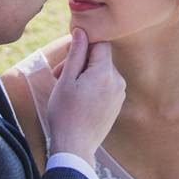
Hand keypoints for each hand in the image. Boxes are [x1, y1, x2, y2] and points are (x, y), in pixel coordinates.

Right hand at [46, 28, 125, 164]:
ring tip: (67, 90)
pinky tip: (78, 101)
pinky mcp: (117, 105)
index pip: (100, 43)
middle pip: (100, 59)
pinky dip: (92, 88)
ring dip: (85, 76)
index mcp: (105, 72)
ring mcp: (119, 94)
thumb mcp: (66, 80)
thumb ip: (76, 54)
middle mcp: (118, 81)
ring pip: (102, 73)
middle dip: (80, 62)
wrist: (75, 147)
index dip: (82, 45)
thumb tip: (81, 31)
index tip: (67, 56)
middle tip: (58, 75)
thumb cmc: (65, 113)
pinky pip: (105, 87)